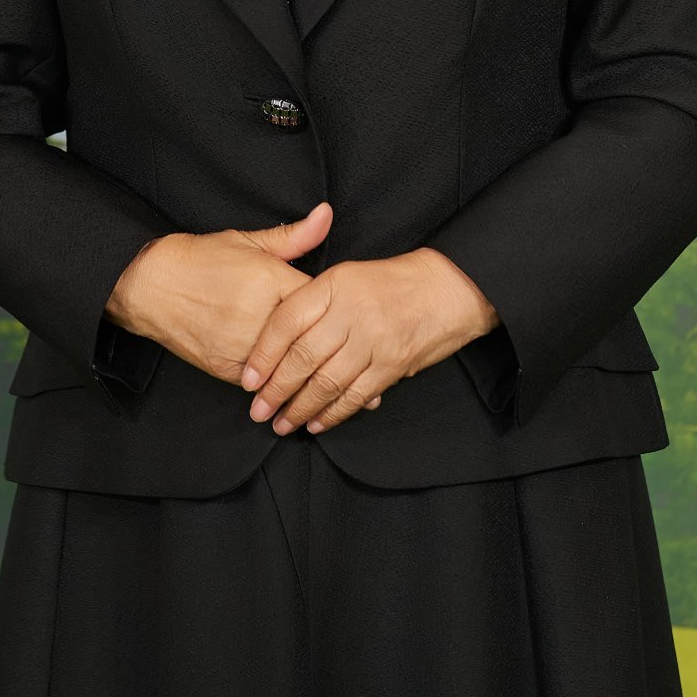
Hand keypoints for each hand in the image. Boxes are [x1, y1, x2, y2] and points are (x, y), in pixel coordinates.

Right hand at [110, 202, 382, 409]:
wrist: (150, 284)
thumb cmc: (201, 259)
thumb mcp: (248, 241)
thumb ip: (293, 236)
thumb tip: (327, 214)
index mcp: (270, 281)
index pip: (317, 304)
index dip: (342, 318)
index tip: (365, 328)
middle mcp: (259, 316)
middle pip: (308, 343)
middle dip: (337, 360)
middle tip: (372, 378)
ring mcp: (241, 345)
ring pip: (287, 371)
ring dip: (314, 386)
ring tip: (347, 400)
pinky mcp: (225, 366)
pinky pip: (260, 384)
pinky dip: (280, 392)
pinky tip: (301, 401)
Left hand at [240, 246, 499, 435]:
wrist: (448, 288)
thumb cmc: (392, 281)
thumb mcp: (347, 273)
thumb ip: (312, 296)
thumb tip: (272, 328)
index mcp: (335, 285)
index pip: (287, 321)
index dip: (264, 353)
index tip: (248, 378)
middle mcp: (351, 312)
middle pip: (303, 357)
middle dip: (276, 389)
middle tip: (258, 410)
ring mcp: (372, 341)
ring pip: (326, 382)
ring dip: (300, 408)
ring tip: (281, 423)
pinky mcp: (391, 366)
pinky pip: (355, 396)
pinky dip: (333, 414)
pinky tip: (316, 423)